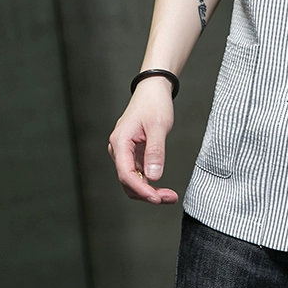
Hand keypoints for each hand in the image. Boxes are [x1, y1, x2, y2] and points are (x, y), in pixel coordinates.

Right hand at [107, 76, 177, 204]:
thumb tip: (153, 177)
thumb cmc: (154, 103)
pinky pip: (138, 172)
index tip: (157, 199)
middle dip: (147, 194)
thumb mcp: (159, 126)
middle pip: (128, 181)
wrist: (153, 89)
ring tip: (169, 196)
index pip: (126, 174)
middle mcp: (118, 149)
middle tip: (169, 199)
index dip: (141, 189)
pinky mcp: (133, 152)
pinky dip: (150, 182)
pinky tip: (162, 188)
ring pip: (132, 179)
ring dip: (149, 190)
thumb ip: (156, 151)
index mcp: (120, 142)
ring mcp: (125, 152)